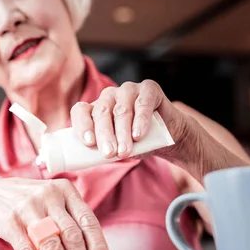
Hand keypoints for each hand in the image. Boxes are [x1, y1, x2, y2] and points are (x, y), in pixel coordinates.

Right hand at [0, 177, 109, 249]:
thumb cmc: (28, 204)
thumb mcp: (52, 200)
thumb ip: (72, 219)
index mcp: (65, 190)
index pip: (88, 221)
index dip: (98, 247)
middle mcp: (48, 196)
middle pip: (72, 237)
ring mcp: (28, 208)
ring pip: (51, 246)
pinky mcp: (10, 222)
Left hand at [71, 80, 187, 159]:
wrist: (168, 135)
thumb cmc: (136, 142)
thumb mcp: (118, 148)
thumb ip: (106, 150)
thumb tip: (95, 160)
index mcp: (95, 108)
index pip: (80, 111)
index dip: (82, 125)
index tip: (88, 143)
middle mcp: (108, 96)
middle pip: (101, 112)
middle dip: (105, 135)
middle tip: (109, 154)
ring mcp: (128, 90)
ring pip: (121, 110)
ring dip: (122, 132)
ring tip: (125, 151)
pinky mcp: (148, 89)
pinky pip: (142, 103)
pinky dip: (140, 121)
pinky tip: (139, 135)